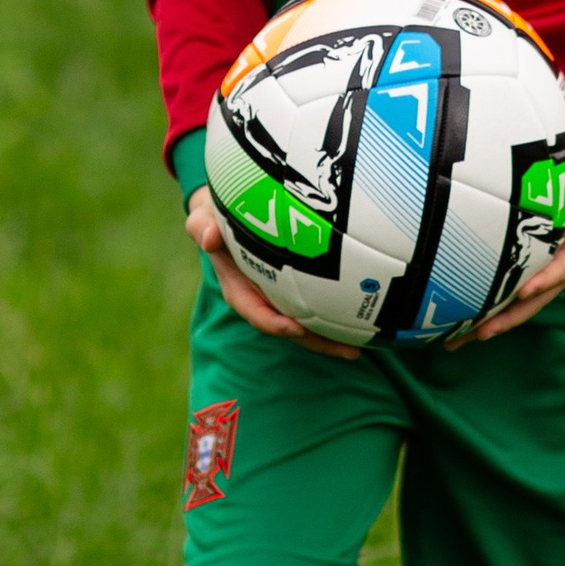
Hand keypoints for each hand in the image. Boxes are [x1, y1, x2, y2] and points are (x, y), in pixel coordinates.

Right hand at [187, 191, 364, 361]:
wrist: (226, 214)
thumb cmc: (215, 217)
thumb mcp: (202, 219)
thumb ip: (201, 226)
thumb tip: (208, 236)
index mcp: (238, 288)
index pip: (255, 311)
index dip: (273, 323)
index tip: (293, 328)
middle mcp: (261, 298)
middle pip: (289, 327)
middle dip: (316, 341)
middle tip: (348, 350)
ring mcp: (279, 296)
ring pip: (306, 323)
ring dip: (330, 338)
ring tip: (359, 348)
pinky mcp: (295, 288)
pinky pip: (314, 306)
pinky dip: (334, 316)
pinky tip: (363, 321)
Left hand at [471, 156, 564, 342]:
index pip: (562, 269)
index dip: (544, 281)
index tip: (521, 293)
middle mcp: (564, 272)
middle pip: (536, 300)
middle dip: (509, 318)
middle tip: (481, 332)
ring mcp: (547, 278)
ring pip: (520, 307)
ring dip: (492, 323)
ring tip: (459, 340)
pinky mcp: (533, 278)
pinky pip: (511, 299)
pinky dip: (489, 313)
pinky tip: (462, 326)